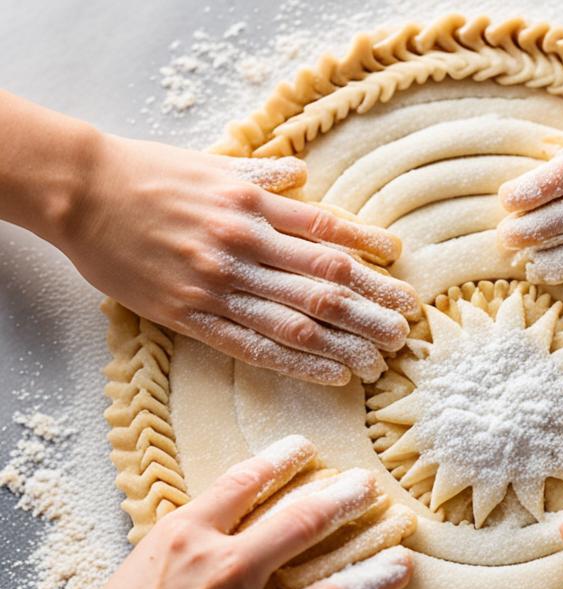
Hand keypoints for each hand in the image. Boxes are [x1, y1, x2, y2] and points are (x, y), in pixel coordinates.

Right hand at [64, 136, 419, 383]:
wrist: (82, 192)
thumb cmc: (150, 175)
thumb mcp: (213, 164)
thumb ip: (262, 174)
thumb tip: (302, 175)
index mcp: (255, 205)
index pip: (328, 232)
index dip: (370, 251)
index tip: (402, 268)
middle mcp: (246, 244)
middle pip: (325, 281)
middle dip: (372, 307)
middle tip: (406, 330)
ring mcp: (219, 283)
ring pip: (298, 319)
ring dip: (347, 342)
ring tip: (382, 361)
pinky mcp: (192, 314)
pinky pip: (255, 344)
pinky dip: (299, 361)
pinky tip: (333, 375)